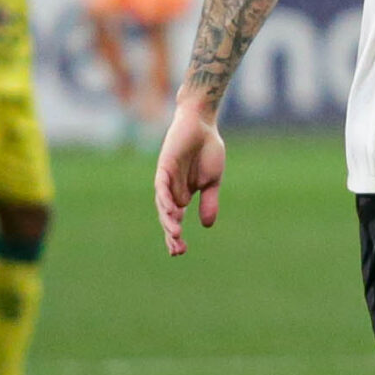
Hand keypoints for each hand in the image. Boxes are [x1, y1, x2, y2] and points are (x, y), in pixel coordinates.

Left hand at [153, 101, 225, 255]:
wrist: (203, 123)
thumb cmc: (208, 149)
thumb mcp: (212, 181)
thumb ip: (209, 201)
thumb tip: (206, 226)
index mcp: (182, 194)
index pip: (175, 219)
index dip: (174, 236)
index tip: (180, 251)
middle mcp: (172, 189)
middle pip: (167, 216)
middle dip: (171, 233)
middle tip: (177, 250)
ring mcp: (166, 178)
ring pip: (163, 204)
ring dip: (168, 219)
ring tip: (176, 233)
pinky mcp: (164, 166)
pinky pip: (162, 185)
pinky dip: (165, 198)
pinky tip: (172, 210)